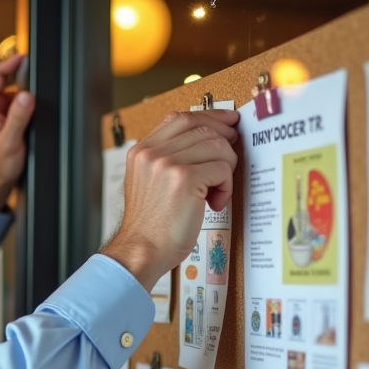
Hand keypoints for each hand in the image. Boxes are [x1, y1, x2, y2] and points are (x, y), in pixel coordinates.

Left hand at [0, 53, 35, 210]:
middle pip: (7, 79)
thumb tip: (26, 96)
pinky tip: (33, 117)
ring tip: (34, 111)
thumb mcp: (11, 141)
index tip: (26, 57)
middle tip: (38, 83)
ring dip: (26, 95)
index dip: (11, 62)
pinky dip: (27, 105)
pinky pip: (18, 104)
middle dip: (24, 78)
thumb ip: (18, 118)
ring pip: (15, 91)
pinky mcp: (7, 118)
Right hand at [101, 109, 239, 291]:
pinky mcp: (185, 179)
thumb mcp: (149, 183)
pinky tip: (213, 203)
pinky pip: (223, 168)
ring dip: (225, 170)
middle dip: (224, 146)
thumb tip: (206, 139)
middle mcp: (151, 153)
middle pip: (204, 129)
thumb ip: (168, 159)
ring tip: (214, 193)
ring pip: (218, 147)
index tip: (227, 123)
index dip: (209, 117)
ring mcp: (167, 164)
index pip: (180, 118)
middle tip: (227, 165)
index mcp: (141, 151)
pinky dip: (225, 187)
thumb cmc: (151, 226)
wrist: (142, 251)